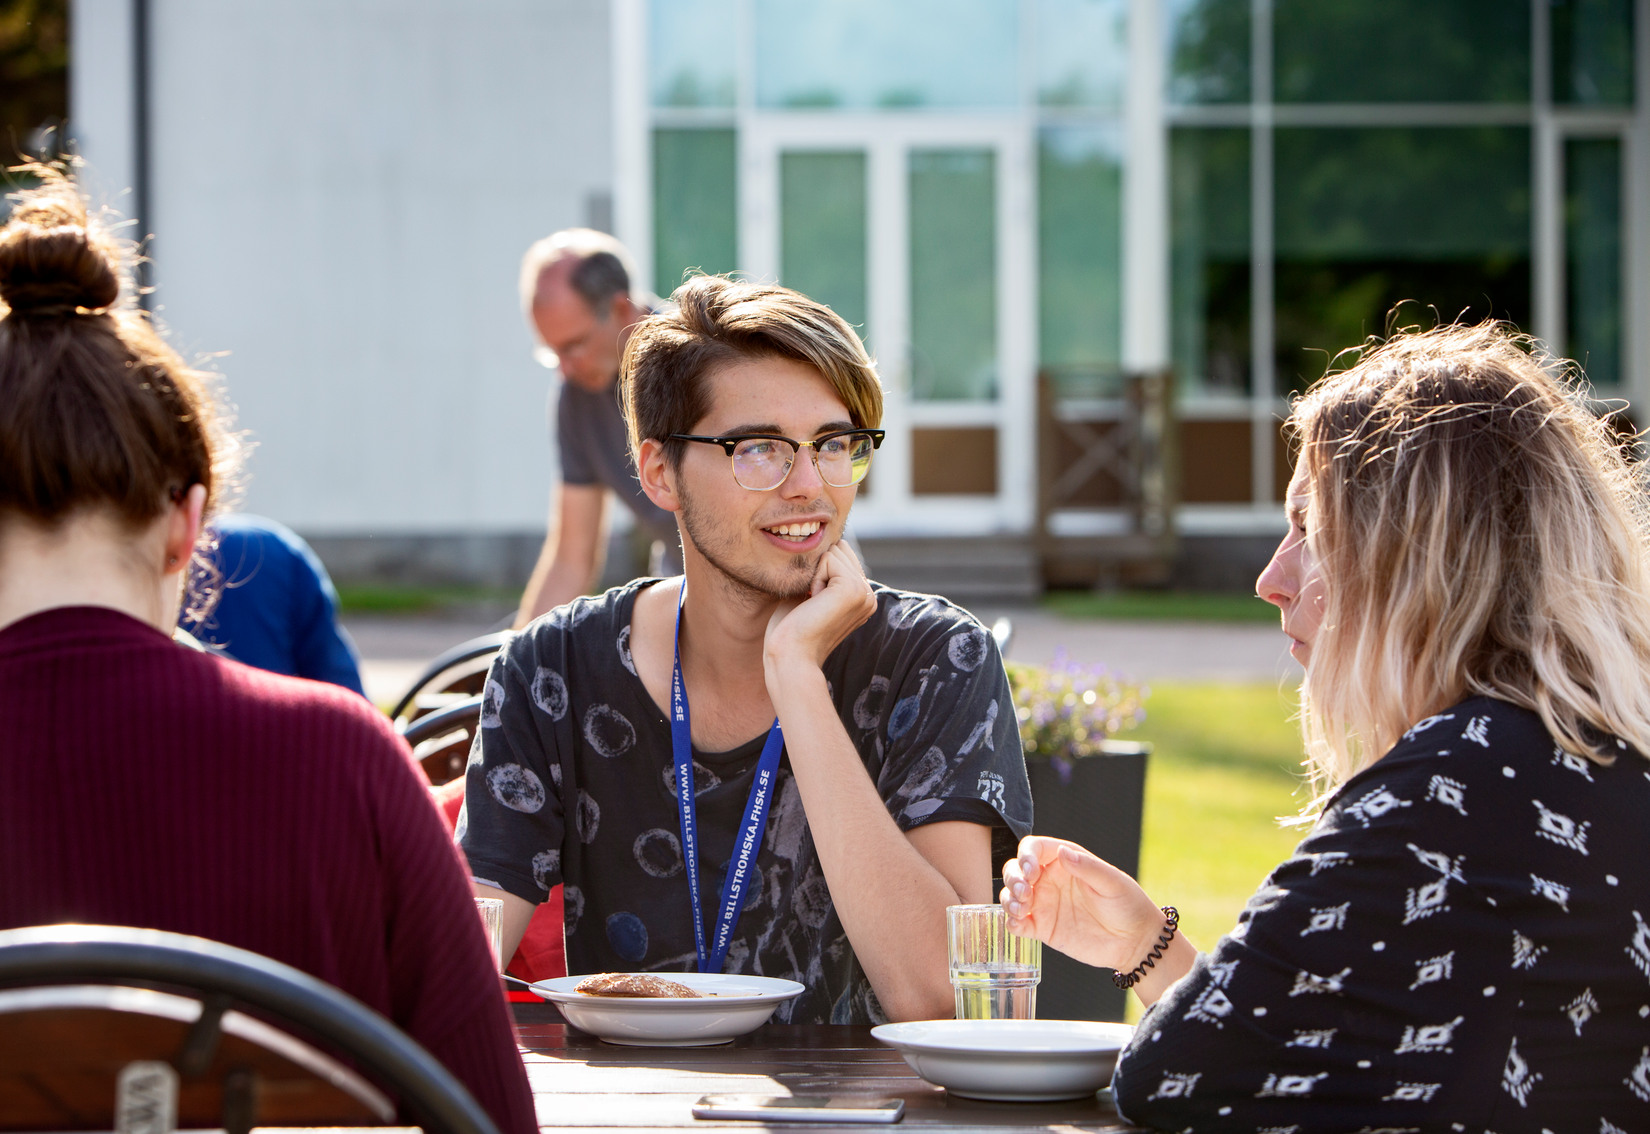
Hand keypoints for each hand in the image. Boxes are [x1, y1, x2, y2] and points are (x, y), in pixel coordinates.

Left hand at [763, 541, 876, 676]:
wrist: (791, 656)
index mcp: (863, 598)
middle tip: (813, 603)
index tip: (813, 604)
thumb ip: (823, 573)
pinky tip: (815, 602)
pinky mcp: (853, 589)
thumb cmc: (792, 630)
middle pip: (840, 549)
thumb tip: (824, 543)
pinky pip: (828, 558)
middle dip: (818, 569)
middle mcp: (869, 596)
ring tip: (814, 604)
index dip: (818, 571)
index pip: (842, 555)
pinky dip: (814, 577)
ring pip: (834, 551)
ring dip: (816, 574)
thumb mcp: (811, 595)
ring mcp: (865, 592)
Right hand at [1000, 835, 1166, 971]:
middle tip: (1024, 893)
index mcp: (1065, 861)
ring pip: (1011, 895)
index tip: (1030, 871)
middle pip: (1015, 870)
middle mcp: (1049, 880)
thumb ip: (1088, 868)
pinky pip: (1017, 923)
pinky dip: (1011, 922)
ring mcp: (1044, 904)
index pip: (1034, 849)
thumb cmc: (1129, 905)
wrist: (1135, 942)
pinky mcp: (1042, 928)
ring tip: (1021, 909)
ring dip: (1008, 899)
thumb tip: (1063, 852)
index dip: (1025, 856)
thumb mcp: (1113, 883)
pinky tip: (1018, 924)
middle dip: (1013, 878)